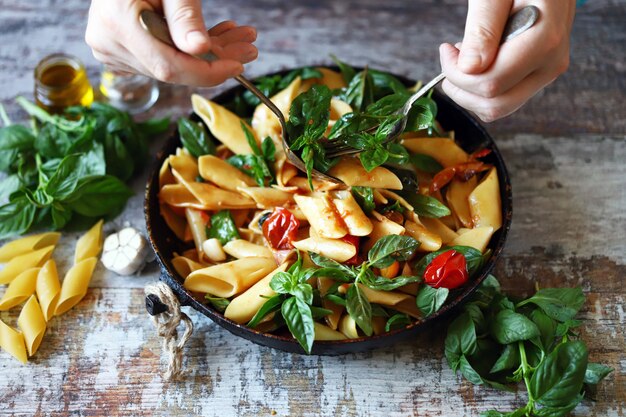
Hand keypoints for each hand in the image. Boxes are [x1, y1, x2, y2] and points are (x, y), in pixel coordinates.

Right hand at [85, 0, 257, 86]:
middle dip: (215, 60)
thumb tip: (200, 50)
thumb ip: (185, 17)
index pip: (169, 67)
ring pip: (171, 66)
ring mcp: (111, 50)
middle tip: (247, 48)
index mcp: (117, 22)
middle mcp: (108, 43)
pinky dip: (190, 52)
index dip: (206, 72)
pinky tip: (213, 38)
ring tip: (236, 38)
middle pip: (172, 68)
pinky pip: (162, 60)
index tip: (238, 66)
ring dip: (208, 55)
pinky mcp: (120, 52)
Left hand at [439, 0, 574, 121]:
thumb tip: (470, 69)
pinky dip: (483, 87)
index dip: (457, 74)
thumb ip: (483, 28)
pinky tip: (479, 60)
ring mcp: (546, 72)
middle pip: (495, 105)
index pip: (490, 84)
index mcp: (544, 42)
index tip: (447, 49)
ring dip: (471, 91)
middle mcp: (550, 64)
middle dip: (462, 89)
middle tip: (451, 59)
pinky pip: (505, 96)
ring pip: (499, 107)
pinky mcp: (538, 74)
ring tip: (466, 57)